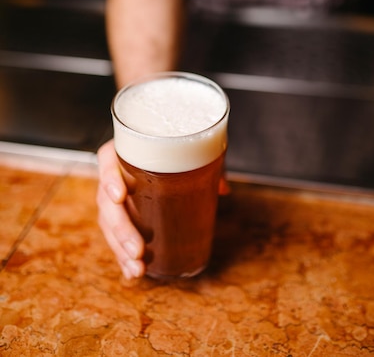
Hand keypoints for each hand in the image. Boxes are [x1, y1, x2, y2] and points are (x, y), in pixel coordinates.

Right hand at [96, 138, 230, 279]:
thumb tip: (223, 188)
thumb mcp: (195, 146)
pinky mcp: (120, 214)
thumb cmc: (178, 144)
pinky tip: (132, 273)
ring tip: (137, 268)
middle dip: (120, 229)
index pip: (107, 160)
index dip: (109, 177)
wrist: (169, 148)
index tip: (119, 196)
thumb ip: (207, 160)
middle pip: (107, 201)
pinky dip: (122, 256)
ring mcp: (113, 196)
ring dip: (120, 249)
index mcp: (126, 150)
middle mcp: (115, 173)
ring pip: (108, 223)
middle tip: (138, 249)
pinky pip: (114, 235)